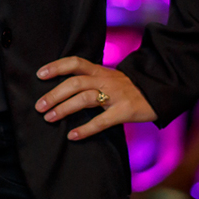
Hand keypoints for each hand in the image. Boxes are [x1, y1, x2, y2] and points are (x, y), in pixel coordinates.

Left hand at [34, 56, 156, 139]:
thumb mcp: (110, 77)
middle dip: (54, 94)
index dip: (56, 66)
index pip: (75, 63)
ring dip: (64, 109)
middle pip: (75, 83)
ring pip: (85, 99)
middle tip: (39, 106)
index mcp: (100, 71)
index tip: (40, 74)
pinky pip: (102, 121)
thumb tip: (64, 89)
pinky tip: (72, 135)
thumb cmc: (129, 87)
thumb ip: (91, 80)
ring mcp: (115, 96)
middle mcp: (106, 80)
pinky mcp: (124, 112)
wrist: (160, 91)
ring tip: (49, 118)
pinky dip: (86, 129)